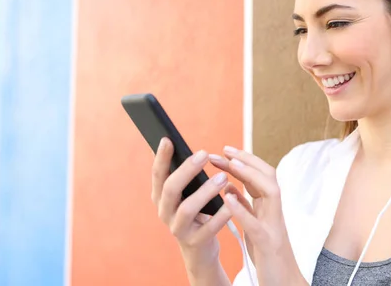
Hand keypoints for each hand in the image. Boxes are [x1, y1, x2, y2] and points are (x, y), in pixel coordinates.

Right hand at [151, 137, 232, 283]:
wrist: (200, 251)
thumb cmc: (195, 214)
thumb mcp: (185, 195)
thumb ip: (183, 176)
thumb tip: (185, 147)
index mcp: (161, 197)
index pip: (157, 175)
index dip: (161, 158)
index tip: (168, 139)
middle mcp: (165, 212)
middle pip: (170, 189)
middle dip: (186, 170)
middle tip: (204, 154)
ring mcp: (179, 229)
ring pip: (187, 208)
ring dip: (205, 191)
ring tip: (223, 177)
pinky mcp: (195, 242)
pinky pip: (209, 227)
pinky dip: (221, 214)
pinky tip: (232, 203)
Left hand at [209, 147, 305, 285]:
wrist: (284, 284)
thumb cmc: (268, 255)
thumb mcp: (254, 226)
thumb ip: (245, 207)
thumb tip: (229, 187)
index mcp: (269, 209)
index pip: (260, 176)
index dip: (244, 161)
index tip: (225, 151)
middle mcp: (275, 213)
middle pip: (268, 176)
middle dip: (247, 160)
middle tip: (224, 150)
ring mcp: (274, 228)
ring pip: (270, 192)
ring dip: (249, 176)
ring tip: (229, 165)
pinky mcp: (269, 245)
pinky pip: (257, 224)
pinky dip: (242, 209)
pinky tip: (227, 198)